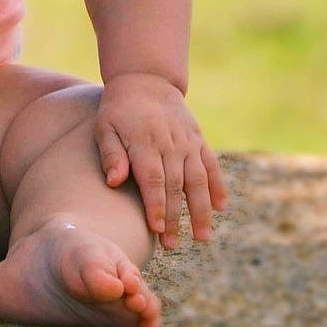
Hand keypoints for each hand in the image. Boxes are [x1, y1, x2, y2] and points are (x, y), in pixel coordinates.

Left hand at [93, 73, 226, 248]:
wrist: (146, 80)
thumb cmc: (118, 110)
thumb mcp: (105, 127)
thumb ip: (111, 154)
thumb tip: (115, 182)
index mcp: (145, 143)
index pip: (153, 179)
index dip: (156, 205)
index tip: (156, 229)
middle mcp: (170, 144)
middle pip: (175, 186)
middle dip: (175, 217)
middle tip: (171, 245)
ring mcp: (188, 142)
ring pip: (198, 180)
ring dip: (201, 210)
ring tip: (202, 237)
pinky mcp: (199, 140)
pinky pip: (211, 165)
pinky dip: (218, 186)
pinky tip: (222, 207)